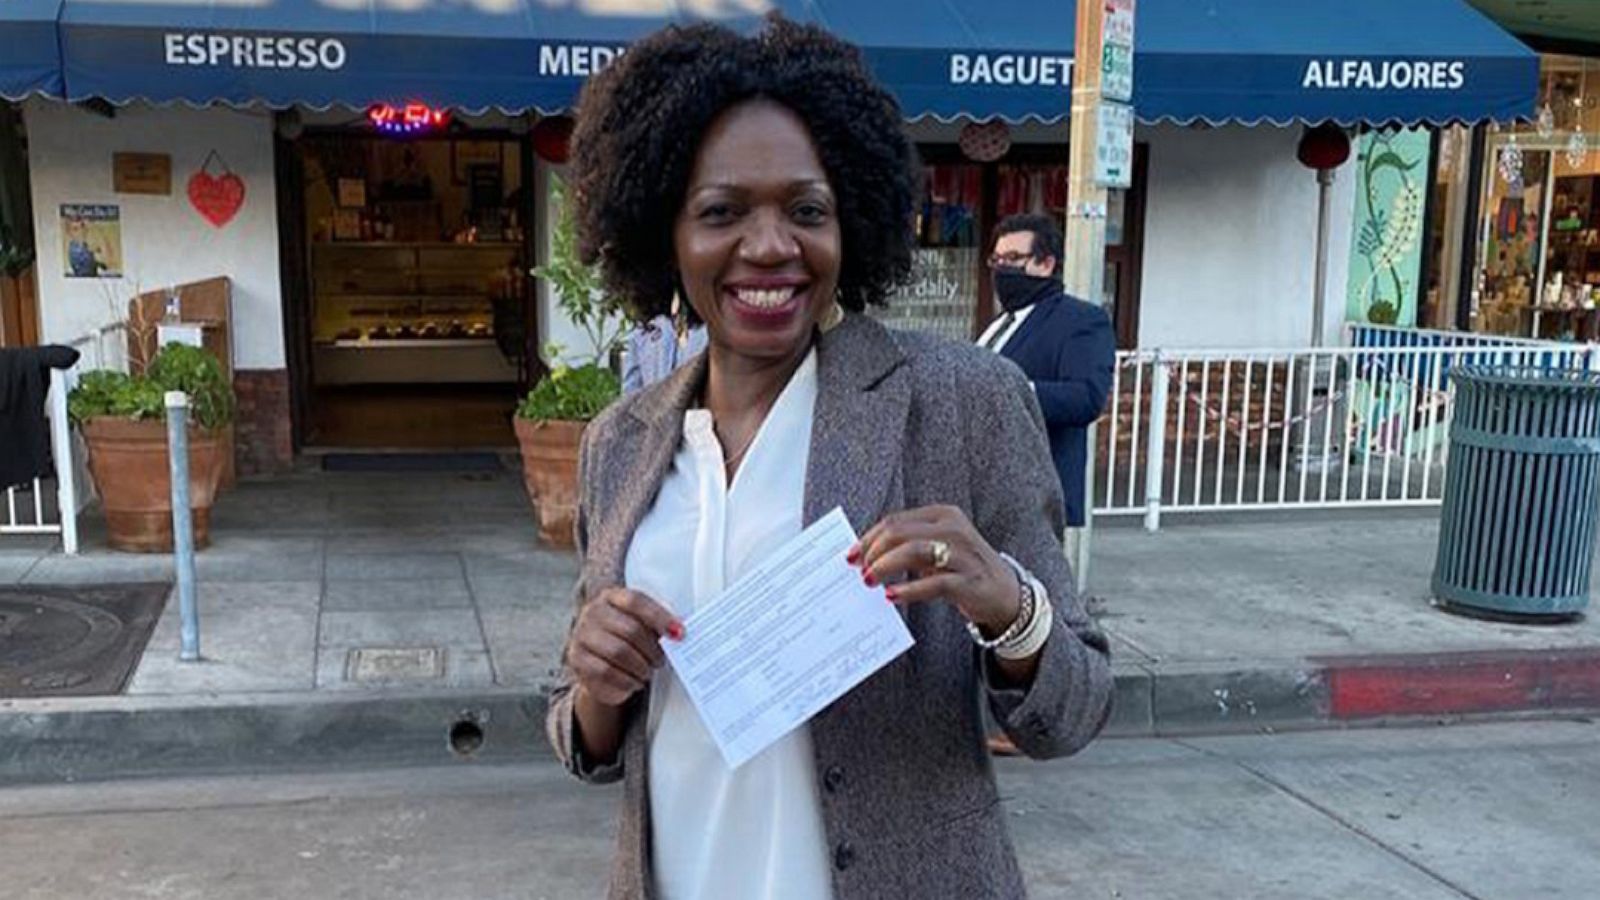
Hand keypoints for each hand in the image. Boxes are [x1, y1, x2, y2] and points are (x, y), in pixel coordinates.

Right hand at [568, 587, 682, 707]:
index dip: (659, 617)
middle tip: (661, 660)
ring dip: (640, 667)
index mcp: (611, 597)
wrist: (599, 664)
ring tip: (647, 672)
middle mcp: (592, 612)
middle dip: (652, 649)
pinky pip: (606, 672)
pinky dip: (626, 680)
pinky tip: (634, 681)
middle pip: (630, 629)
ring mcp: (581, 635)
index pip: (636, 601)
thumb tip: (679, 633)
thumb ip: (657, 625)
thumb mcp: (640, 626)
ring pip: (618, 652)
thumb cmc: (627, 641)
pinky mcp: (576, 659)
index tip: (678, 633)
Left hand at [849, 505, 1019, 635]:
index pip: (895, 521)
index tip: (851, 556)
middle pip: (900, 533)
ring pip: (914, 551)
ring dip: (886, 566)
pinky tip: (892, 596)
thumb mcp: (937, 548)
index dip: (868, 538)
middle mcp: (953, 529)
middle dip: (873, 552)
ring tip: (870, 580)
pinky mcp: (968, 580)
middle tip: (860, 570)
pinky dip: (909, 590)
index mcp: (942, 515)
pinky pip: (933, 583)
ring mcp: (963, 554)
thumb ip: (907, 546)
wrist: (1005, 593)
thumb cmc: (963, 568)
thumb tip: (865, 555)